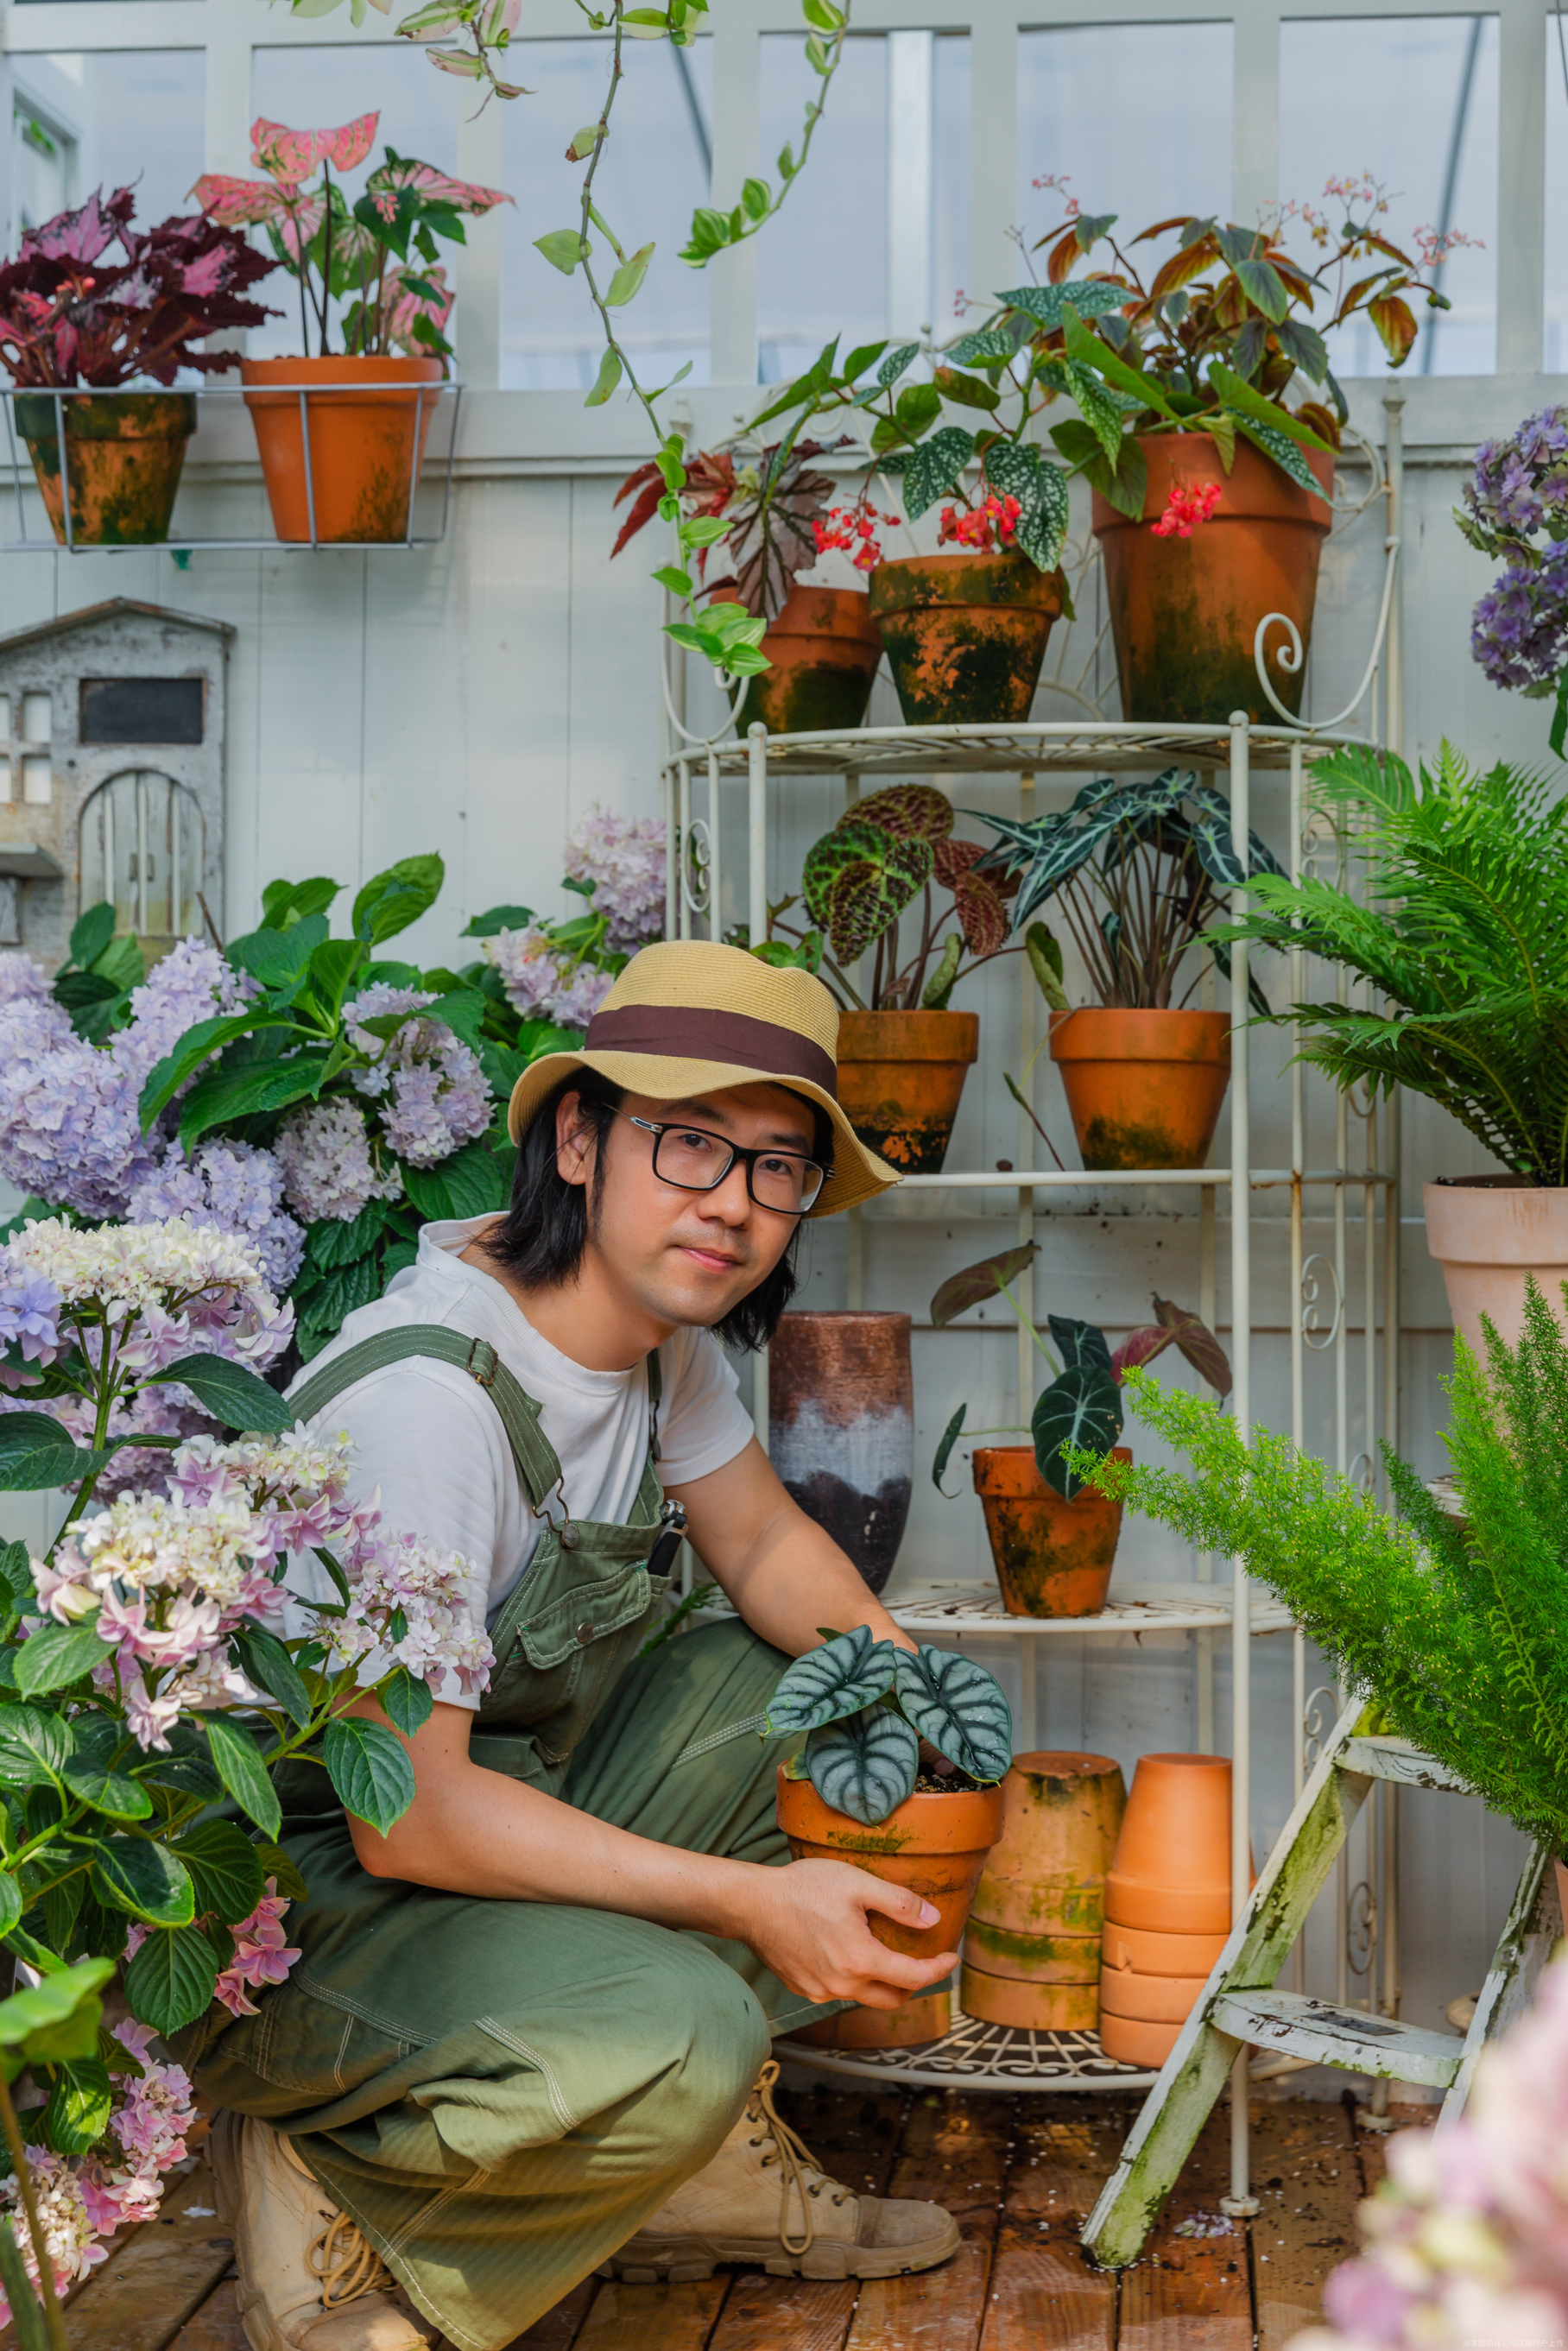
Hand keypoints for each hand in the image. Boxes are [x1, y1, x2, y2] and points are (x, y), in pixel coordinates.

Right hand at [739, 1858, 957, 2009]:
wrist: (752, 1904)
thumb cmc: (802, 1888)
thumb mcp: (857, 1884)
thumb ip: (898, 1903)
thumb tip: (932, 1919)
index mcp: (860, 1960)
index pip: (913, 1978)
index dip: (938, 1970)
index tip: (950, 1959)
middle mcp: (842, 1985)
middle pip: (893, 1999)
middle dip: (914, 1984)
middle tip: (922, 1960)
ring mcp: (821, 1992)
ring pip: (865, 1997)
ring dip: (883, 1982)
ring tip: (885, 1952)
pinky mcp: (805, 1989)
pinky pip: (841, 1992)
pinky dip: (855, 1979)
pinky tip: (849, 1953)